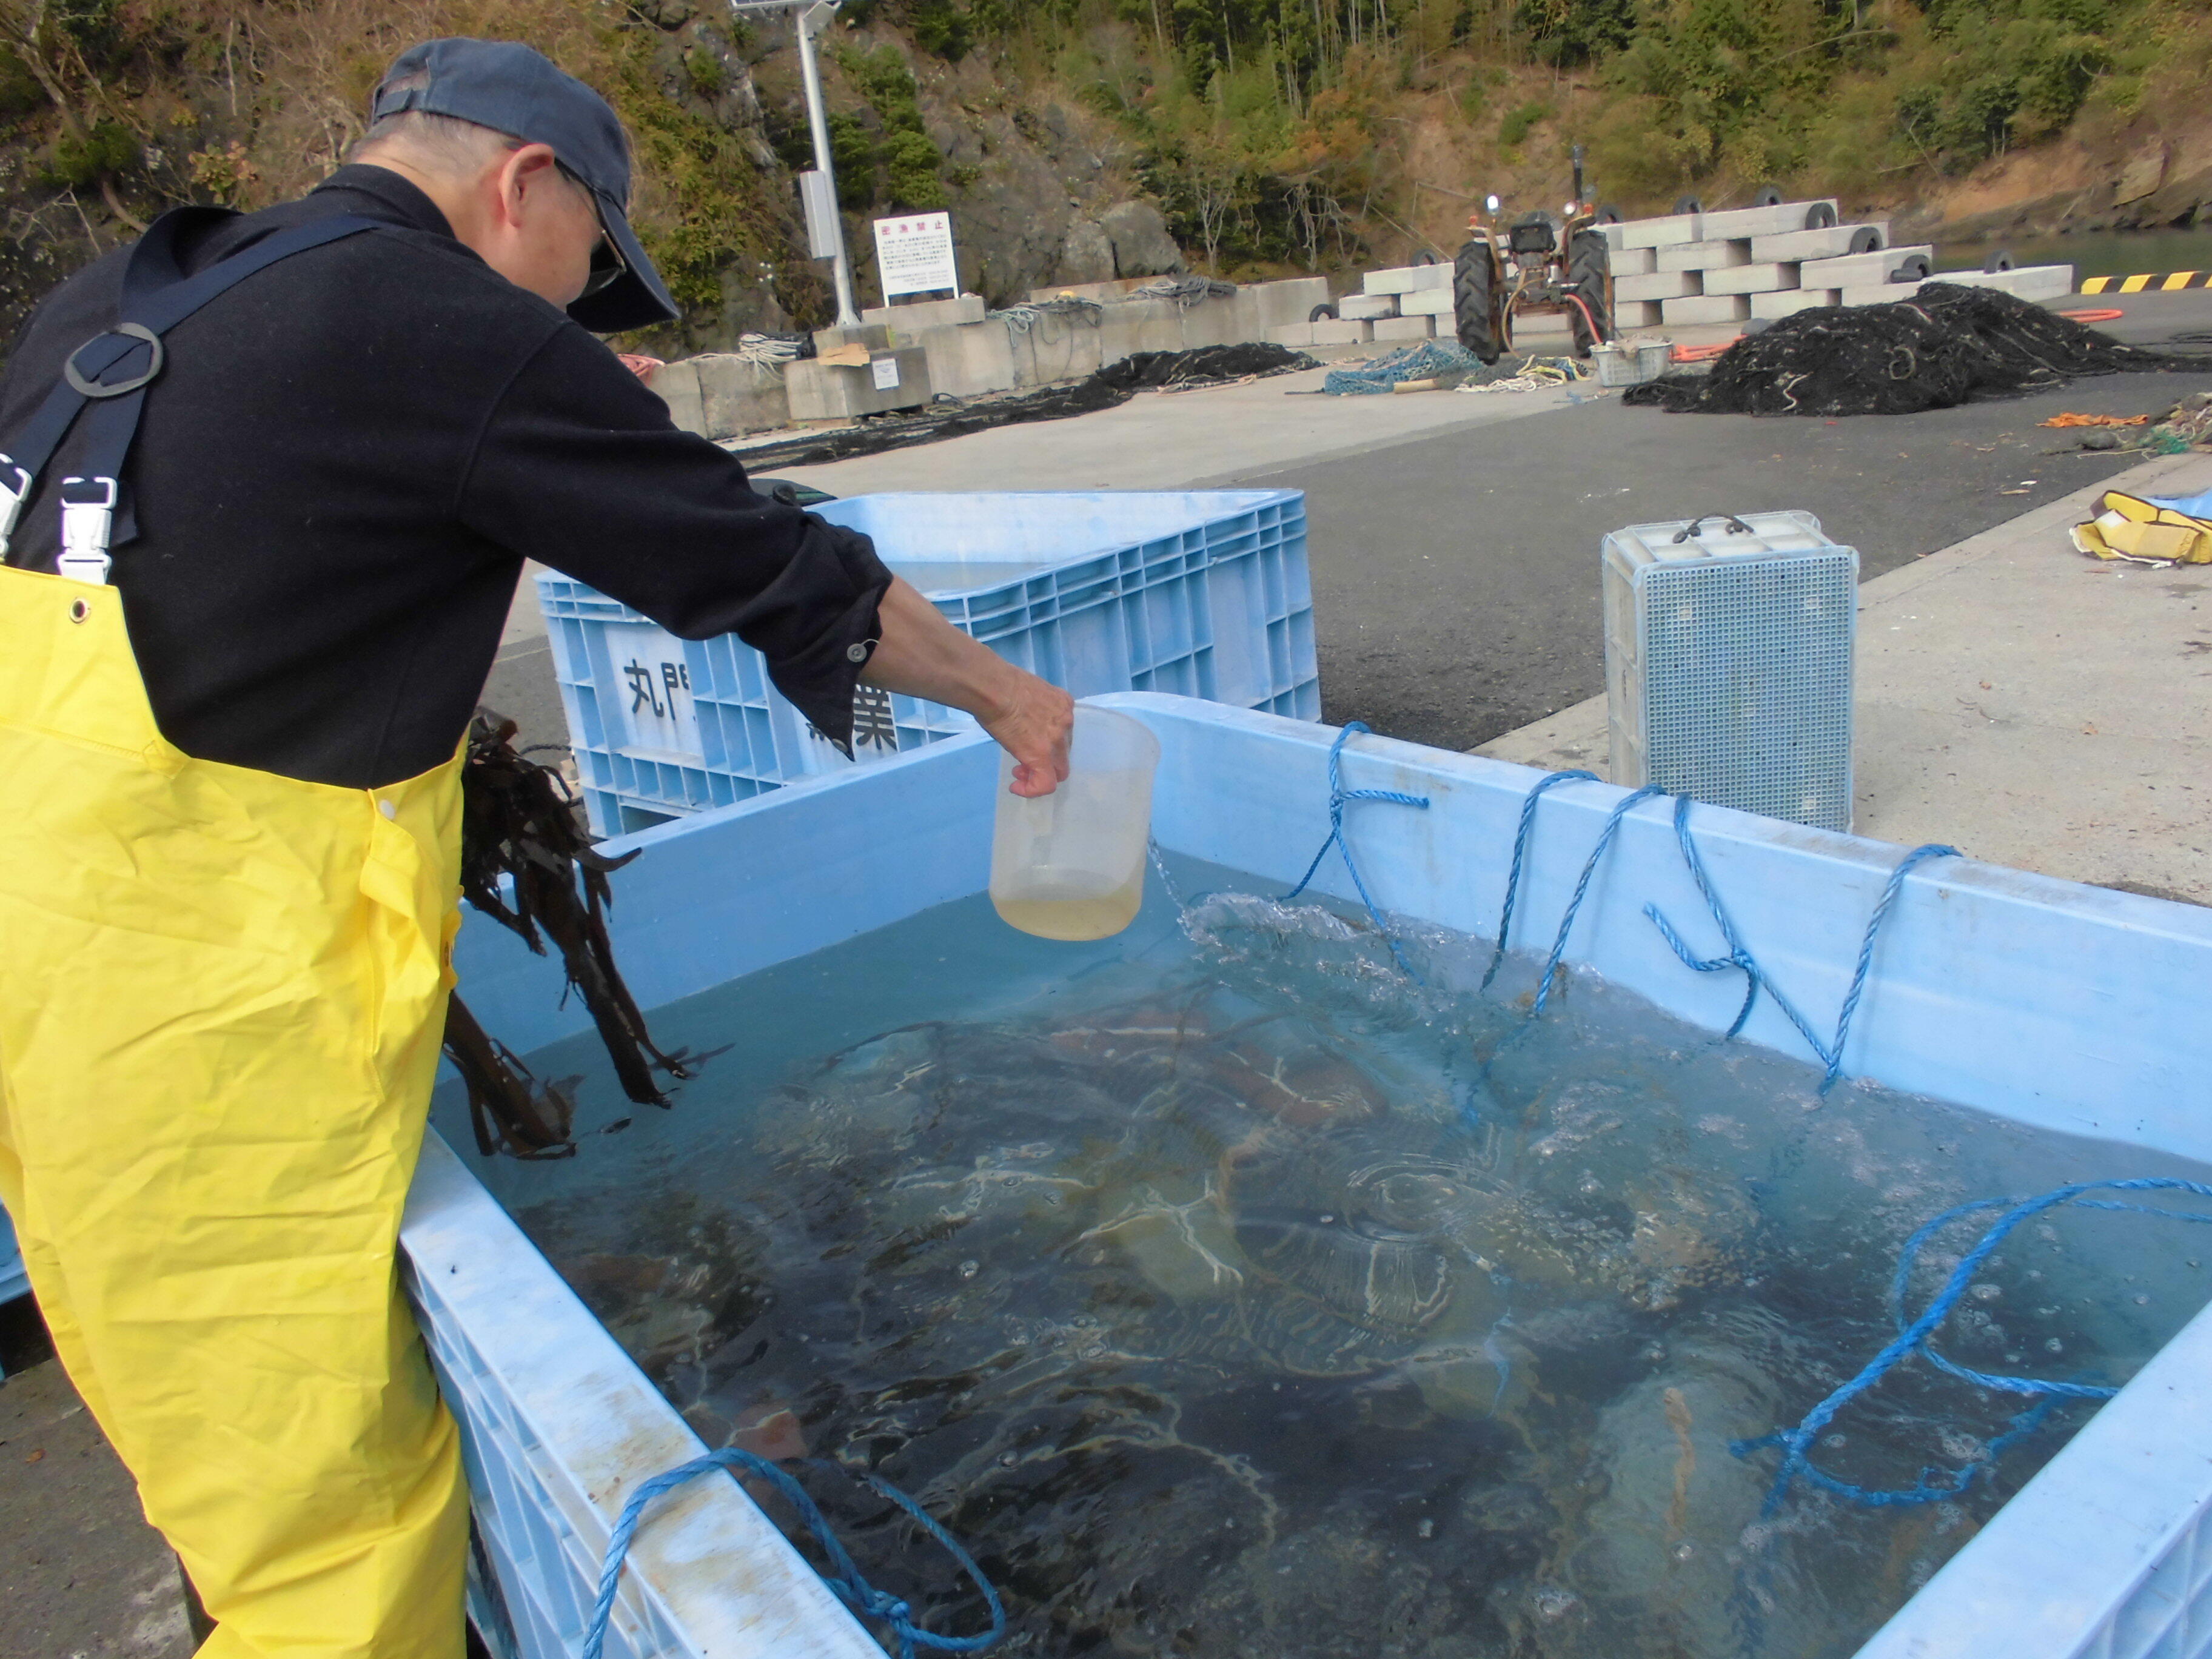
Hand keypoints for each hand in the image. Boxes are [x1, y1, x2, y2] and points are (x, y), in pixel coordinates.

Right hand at [859, 577, 1071, 792]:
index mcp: (1063, 704)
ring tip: (1018, 774)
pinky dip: (1032, 789)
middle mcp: (1066, 721)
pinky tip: (1017, 788)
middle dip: (1046, 763)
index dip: (1050, 746)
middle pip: (1064, 753)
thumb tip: (1022, 716)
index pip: (1065, 733)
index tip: (1031, 746)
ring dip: (1037, 774)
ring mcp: (1056, 739)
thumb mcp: (1026, 693)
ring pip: (1057, 770)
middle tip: (1022, 765)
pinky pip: (1046, 783)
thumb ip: (1034, 709)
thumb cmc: (998, 683)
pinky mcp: (1042, 756)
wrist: (990, 687)